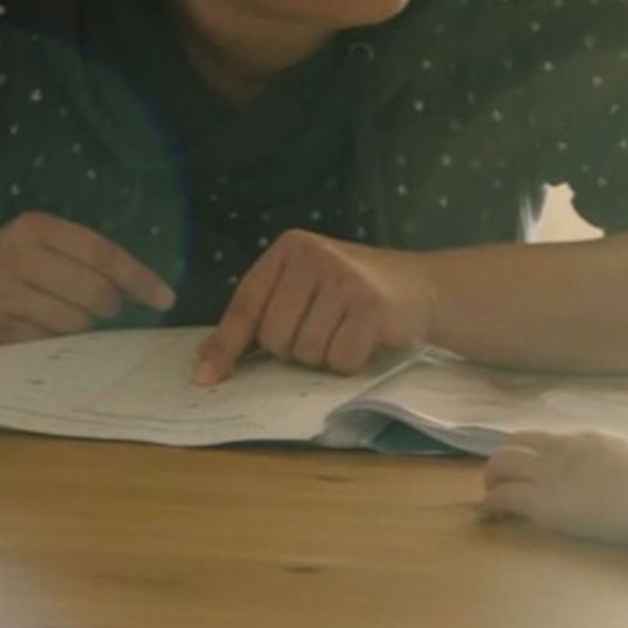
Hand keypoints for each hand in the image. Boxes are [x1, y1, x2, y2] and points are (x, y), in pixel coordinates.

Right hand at [0, 211, 174, 349]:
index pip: (102, 252)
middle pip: (94, 292)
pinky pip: (52, 343)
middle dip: (111, 305)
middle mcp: (20, 258)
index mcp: (36, 228)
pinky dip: (60, 341)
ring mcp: (6, 297)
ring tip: (66, 314)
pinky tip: (47, 329)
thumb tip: (139, 286)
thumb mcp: (35, 240)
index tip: (166, 297)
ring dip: (84, 325)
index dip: (139, 277)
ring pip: (76, 322)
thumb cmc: (3, 262)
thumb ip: (80, 254)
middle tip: (107, 307)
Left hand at [193, 230, 435, 383]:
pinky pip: (340, 360)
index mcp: (289, 249)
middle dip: (294, 350)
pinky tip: (366, 340)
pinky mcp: (372, 306)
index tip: (207, 378)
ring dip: (324, 356)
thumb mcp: (302, 290)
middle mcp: (313, 256)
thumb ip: (258, 316)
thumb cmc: (351, 293)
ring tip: (346, 332)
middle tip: (324, 331)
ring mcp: (345, 279)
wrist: (421, 286)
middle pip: (275, 336)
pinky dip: (350, 363)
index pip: (246, 304)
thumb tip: (206, 360)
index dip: (226, 345)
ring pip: (306, 352)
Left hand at [481, 430, 627, 548]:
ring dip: (491, 479)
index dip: (531, 450)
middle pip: (515, 443)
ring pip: (500, 464)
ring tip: (490, 496)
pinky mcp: (544, 502)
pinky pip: (503, 498)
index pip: (546, 438)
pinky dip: (490, 504)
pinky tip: (487, 514)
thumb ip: (627, 468)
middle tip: (501, 480)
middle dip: (504, 460)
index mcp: (587, 440)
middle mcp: (562, 449)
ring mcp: (551, 474)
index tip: (528, 465)